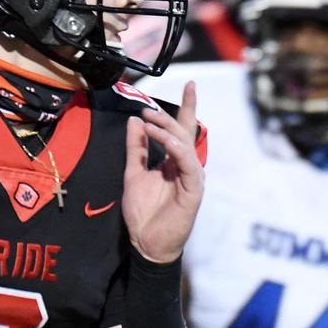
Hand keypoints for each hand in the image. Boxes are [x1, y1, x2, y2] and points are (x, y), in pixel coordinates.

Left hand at [122, 82, 204, 263]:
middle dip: (168, 115)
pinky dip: (176, 149)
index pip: (182, 129)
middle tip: (147, 108)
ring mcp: (192, 177)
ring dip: (167, 129)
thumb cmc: (143, 213)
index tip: (188, 84)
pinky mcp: (193, 190)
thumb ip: (136, 149)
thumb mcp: (134, 173)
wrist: (146, 242)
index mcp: (174, 162)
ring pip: (185, 144)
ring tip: (149, 120)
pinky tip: (164, 140)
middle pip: (184, 133)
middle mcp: (186, 166)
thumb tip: (135, 122)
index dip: (186, 107)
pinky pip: (187, 163)